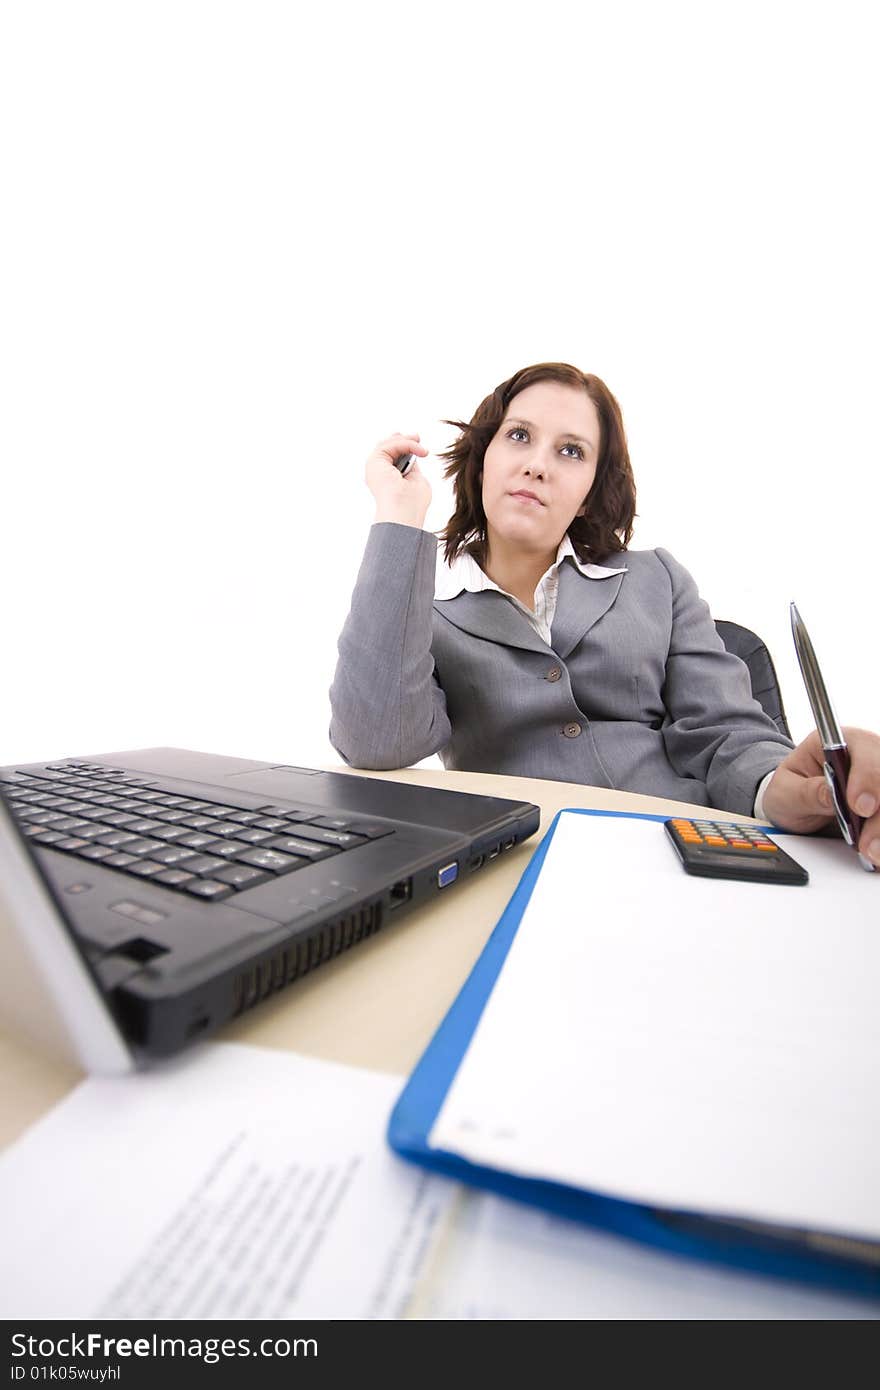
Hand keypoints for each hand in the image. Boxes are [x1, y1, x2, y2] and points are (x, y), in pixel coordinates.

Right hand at [366, 432, 431, 528]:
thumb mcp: (416, 480)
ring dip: (408, 442)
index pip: (390, 457)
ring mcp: (374, 467)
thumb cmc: (413, 504)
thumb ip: (412, 467)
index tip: (417, 442)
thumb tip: (413, 454)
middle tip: (417, 437)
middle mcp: (377, 473)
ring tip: (422, 449)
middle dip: (402, 439)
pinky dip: (407, 444)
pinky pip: (391, 445)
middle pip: (385, 447)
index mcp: (385, 480)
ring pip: (388, 444)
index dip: (401, 446)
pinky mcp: (374, 462)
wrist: (404, 512)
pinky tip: (419, 450)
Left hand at [762, 726, 879, 864]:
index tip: (859, 806)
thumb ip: (808, 792)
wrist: (794, 806)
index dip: (867, 777)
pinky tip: (877, 854)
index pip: (864, 749)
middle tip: (866, 843)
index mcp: (840, 742)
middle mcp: (868, 756)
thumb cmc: (790, 790)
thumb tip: (832, 794)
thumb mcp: (785, 791)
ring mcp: (878, 781)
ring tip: (870, 853)